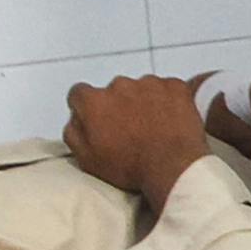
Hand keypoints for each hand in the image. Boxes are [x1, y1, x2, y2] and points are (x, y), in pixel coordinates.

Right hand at [64, 74, 215, 209]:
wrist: (171, 166)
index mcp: (93, 101)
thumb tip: (76, 118)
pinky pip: (168, 87)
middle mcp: (120, 85)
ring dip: (144, 101)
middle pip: (114, 90)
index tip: (97, 119)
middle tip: (130, 128)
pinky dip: (169, 99)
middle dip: (119, 104)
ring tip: (154, 126)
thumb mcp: (86, 157)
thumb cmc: (128, 166)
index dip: (87, 107)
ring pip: (142, 87)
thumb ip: (74, 131)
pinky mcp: (176, 86)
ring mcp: (150, 83)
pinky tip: (172, 118)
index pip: (80, 93)